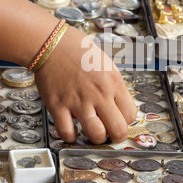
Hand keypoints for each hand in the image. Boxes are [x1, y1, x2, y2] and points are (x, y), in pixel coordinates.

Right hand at [34, 26, 136, 143]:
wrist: (51, 44)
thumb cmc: (78, 52)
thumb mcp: (107, 65)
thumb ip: (114, 87)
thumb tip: (120, 106)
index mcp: (113, 83)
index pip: (130, 115)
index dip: (125, 121)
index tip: (118, 120)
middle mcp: (99, 94)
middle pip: (118, 130)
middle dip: (115, 136)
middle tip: (109, 134)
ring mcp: (79, 101)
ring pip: (96, 135)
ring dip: (95, 138)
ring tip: (91, 131)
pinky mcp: (58, 106)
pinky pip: (67, 133)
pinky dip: (71, 136)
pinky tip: (72, 130)